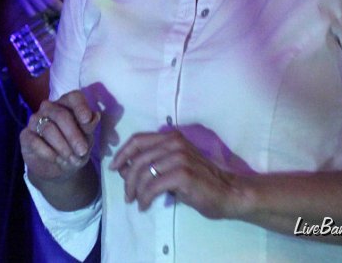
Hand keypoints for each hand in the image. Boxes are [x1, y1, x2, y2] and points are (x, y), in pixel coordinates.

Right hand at [20, 90, 99, 184]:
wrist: (58, 168)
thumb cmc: (74, 148)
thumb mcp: (86, 140)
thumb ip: (88, 128)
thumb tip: (94, 116)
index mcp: (67, 105)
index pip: (73, 97)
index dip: (80, 107)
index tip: (87, 120)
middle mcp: (49, 108)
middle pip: (60, 115)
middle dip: (73, 135)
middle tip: (82, 151)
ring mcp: (35, 120)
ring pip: (48, 128)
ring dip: (62, 147)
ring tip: (71, 160)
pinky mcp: (25, 135)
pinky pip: (35, 141)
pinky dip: (48, 153)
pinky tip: (57, 160)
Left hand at [109, 129, 242, 218]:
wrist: (228, 192)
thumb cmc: (201, 181)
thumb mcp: (174, 166)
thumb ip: (152, 163)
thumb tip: (124, 169)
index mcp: (171, 136)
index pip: (137, 139)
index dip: (122, 153)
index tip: (113, 167)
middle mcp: (174, 142)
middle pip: (137, 158)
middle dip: (127, 178)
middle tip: (127, 194)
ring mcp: (178, 157)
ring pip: (143, 172)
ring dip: (135, 190)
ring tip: (136, 202)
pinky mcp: (182, 174)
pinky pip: (153, 186)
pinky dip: (145, 198)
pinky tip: (145, 205)